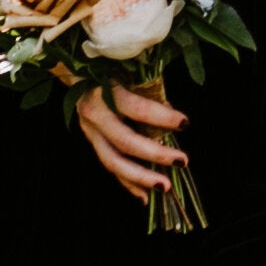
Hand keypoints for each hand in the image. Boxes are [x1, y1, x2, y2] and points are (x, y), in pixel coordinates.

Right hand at [75, 77, 186, 194]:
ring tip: (164, 187)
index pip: (136, 108)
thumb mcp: (130, 72)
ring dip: (140, 177)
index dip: (162, 117)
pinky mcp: (91, 142)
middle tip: (182, 161)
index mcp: (104, 90)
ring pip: (112, 161)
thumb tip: (178, 121)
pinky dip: (128, 183)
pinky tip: (145, 196)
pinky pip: (110, 167)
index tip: (186, 123)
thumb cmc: (114, 69)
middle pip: (124, 140)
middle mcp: (93, 113)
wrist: (79, 73)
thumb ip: (151, 92)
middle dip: (155, 154)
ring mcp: (89, 131)